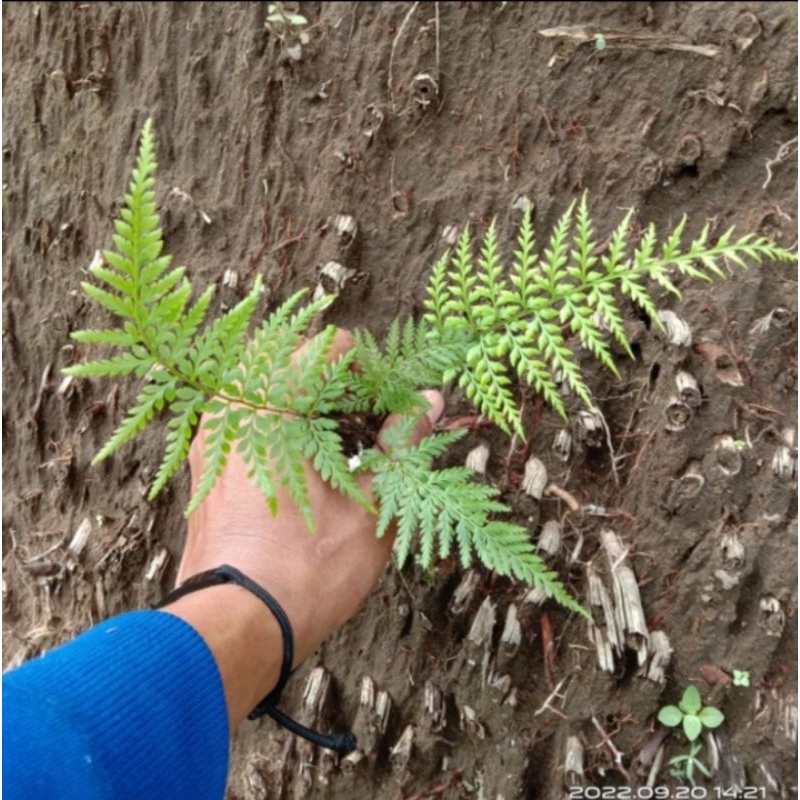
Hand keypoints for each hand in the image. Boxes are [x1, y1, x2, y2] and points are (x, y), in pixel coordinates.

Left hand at [162, 329, 443, 726]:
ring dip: (314, 409)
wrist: (235, 629)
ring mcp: (213, 436)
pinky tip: (311, 471)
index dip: (373, 373)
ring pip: (273, 393)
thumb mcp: (372, 504)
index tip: (392, 409)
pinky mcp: (207, 466)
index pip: (331, 348)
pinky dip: (286, 430)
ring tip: (346, 452)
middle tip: (372, 430)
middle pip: (300, 365)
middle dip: (342, 389)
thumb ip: (402, 441)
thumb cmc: (307, 570)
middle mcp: (233, 406)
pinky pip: (251, 422)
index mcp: (273, 402)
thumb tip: (428, 400)